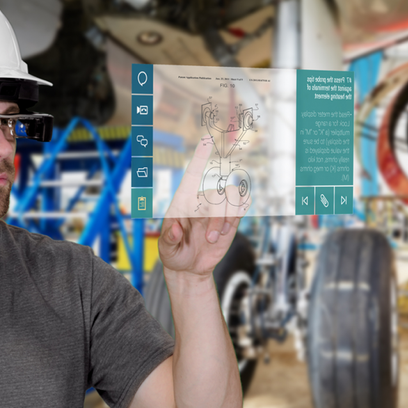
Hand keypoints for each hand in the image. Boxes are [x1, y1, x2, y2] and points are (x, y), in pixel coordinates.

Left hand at [158, 135, 250, 279]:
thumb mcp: (165, 250)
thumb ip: (168, 239)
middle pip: (217, 194)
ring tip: (216, 236)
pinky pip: (242, 205)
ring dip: (228, 217)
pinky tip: (228, 228)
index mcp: (183, 202)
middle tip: (209, 239)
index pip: (192, 175)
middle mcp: (201, 201)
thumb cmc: (173, 255)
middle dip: (217, 218)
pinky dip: (239, 213)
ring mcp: (217, 209)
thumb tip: (175, 228)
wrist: (189, 268)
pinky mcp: (230, 219)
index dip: (200, 157)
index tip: (206, 139)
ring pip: (232, 197)